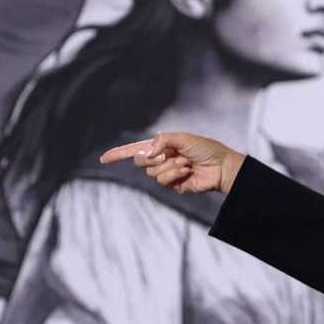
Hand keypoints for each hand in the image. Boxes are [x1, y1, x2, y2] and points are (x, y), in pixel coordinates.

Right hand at [99, 132, 245, 193]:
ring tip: (185, 163)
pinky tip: (186, 171)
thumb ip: (162, 140)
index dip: (119, 154)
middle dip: (153, 157)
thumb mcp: (183, 138)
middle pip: (140, 161)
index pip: (136, 150)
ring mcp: (167, 173)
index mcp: (162, 146)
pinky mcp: (173, 185)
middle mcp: (162, 159)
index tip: (103, 158)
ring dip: (169, 166)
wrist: (221, 167)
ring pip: (152, 172)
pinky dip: (174, 174)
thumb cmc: (205, 149)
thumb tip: (149, 151)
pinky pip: (163, 181)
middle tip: (169, 154)